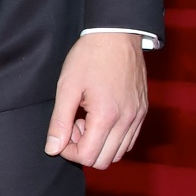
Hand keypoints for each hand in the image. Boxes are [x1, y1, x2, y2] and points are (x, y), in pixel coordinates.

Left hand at [45, 32, 148, 169]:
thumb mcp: (67, 87)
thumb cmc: (90, 57)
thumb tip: (52, 149)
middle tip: (74, 125)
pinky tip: (101, 117)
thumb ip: (59, 122)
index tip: (63, 132)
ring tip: (87, 119)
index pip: (87, 157)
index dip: (69, 151)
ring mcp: (138, 116)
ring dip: (99, 144)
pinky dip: (113, 138)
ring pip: (118, 153)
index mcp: (107, 116)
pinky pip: (129, 140)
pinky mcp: (142, 111)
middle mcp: (127, 120)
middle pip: (104, 161)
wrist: (117, 35)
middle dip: (84, 149)